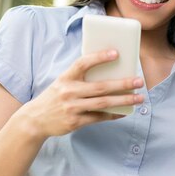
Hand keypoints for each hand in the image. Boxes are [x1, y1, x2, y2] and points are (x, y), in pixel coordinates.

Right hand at [16, 49, 143, 138]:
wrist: (35, 120)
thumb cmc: (55, 97)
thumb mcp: (62, 83)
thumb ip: (80, 78)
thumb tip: (110, 73)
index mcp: (66, 78)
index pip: (83, 63)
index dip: (99, 57)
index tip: (116, 53)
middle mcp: (69, 92)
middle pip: (101, 87)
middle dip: (123, 84)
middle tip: (139, 81)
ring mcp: (72, 108)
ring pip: (103, 103)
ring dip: (124, 100)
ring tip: (139, 98)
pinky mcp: (75, 122)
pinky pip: (99, 117)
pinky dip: (113, 114)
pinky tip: (125, 111)